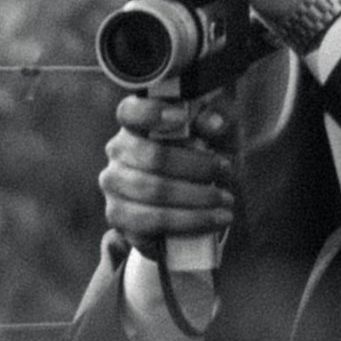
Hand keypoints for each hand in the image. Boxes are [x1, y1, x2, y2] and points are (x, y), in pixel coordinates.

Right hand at [101, 92, 238, 254]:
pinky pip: (147, 227)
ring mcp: (113, 186)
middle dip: (196, 167)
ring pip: (153, 195)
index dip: (151, 112)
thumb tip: (215, 124)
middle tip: (227, 170)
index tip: (182, 116)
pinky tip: (208, 223)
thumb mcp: (214, 131)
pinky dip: (183, 226)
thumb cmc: (200, 154)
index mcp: (135, 124)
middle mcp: (118, 152)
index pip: (130, 112)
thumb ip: (217, 117)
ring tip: (226, 203)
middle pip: (153, 158)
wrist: (187, 199)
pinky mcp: (117, 217)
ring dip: (196, 201)